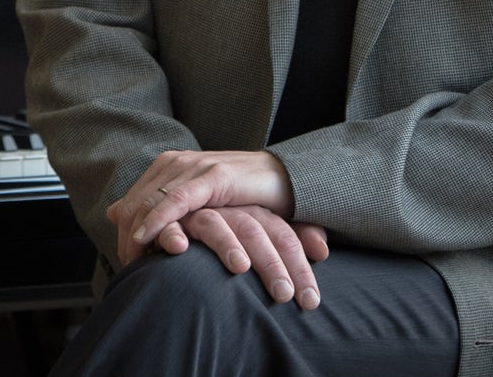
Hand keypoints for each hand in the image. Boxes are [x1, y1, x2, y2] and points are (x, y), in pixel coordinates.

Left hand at [108, 149, 296, 264]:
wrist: (285, 178)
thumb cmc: (242, 194)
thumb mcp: (197, 201)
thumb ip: (159, 205)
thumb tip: (113, 213)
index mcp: (170, 166)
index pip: (134, 200)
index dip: (124, 230)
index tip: (124, 259)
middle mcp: (177, 162)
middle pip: (137, 202)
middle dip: (127, 236)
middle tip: (126, 266)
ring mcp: (194, 166)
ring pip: (152, 201)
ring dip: (138, 233)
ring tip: (132, 260)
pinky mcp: (213, 175)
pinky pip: (178, 199)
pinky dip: (159, 218)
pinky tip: (146, 236)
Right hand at [177, 205, 328, 308]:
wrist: (192, 192)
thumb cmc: (231, 221)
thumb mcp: (263, 230)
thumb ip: (293, 239)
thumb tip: (323, 250)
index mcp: (255, 210)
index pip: (283, 236)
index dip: (298, 266)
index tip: (310, 301)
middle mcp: (228, 208)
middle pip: (254, 231)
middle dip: (271, 263)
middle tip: (284, 294)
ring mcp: (198, 209)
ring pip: (216, 225)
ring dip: (227, 244)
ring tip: (241, 267)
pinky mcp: (169, 215)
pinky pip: (170, 221)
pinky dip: (171, 232)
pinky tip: (179, 247)